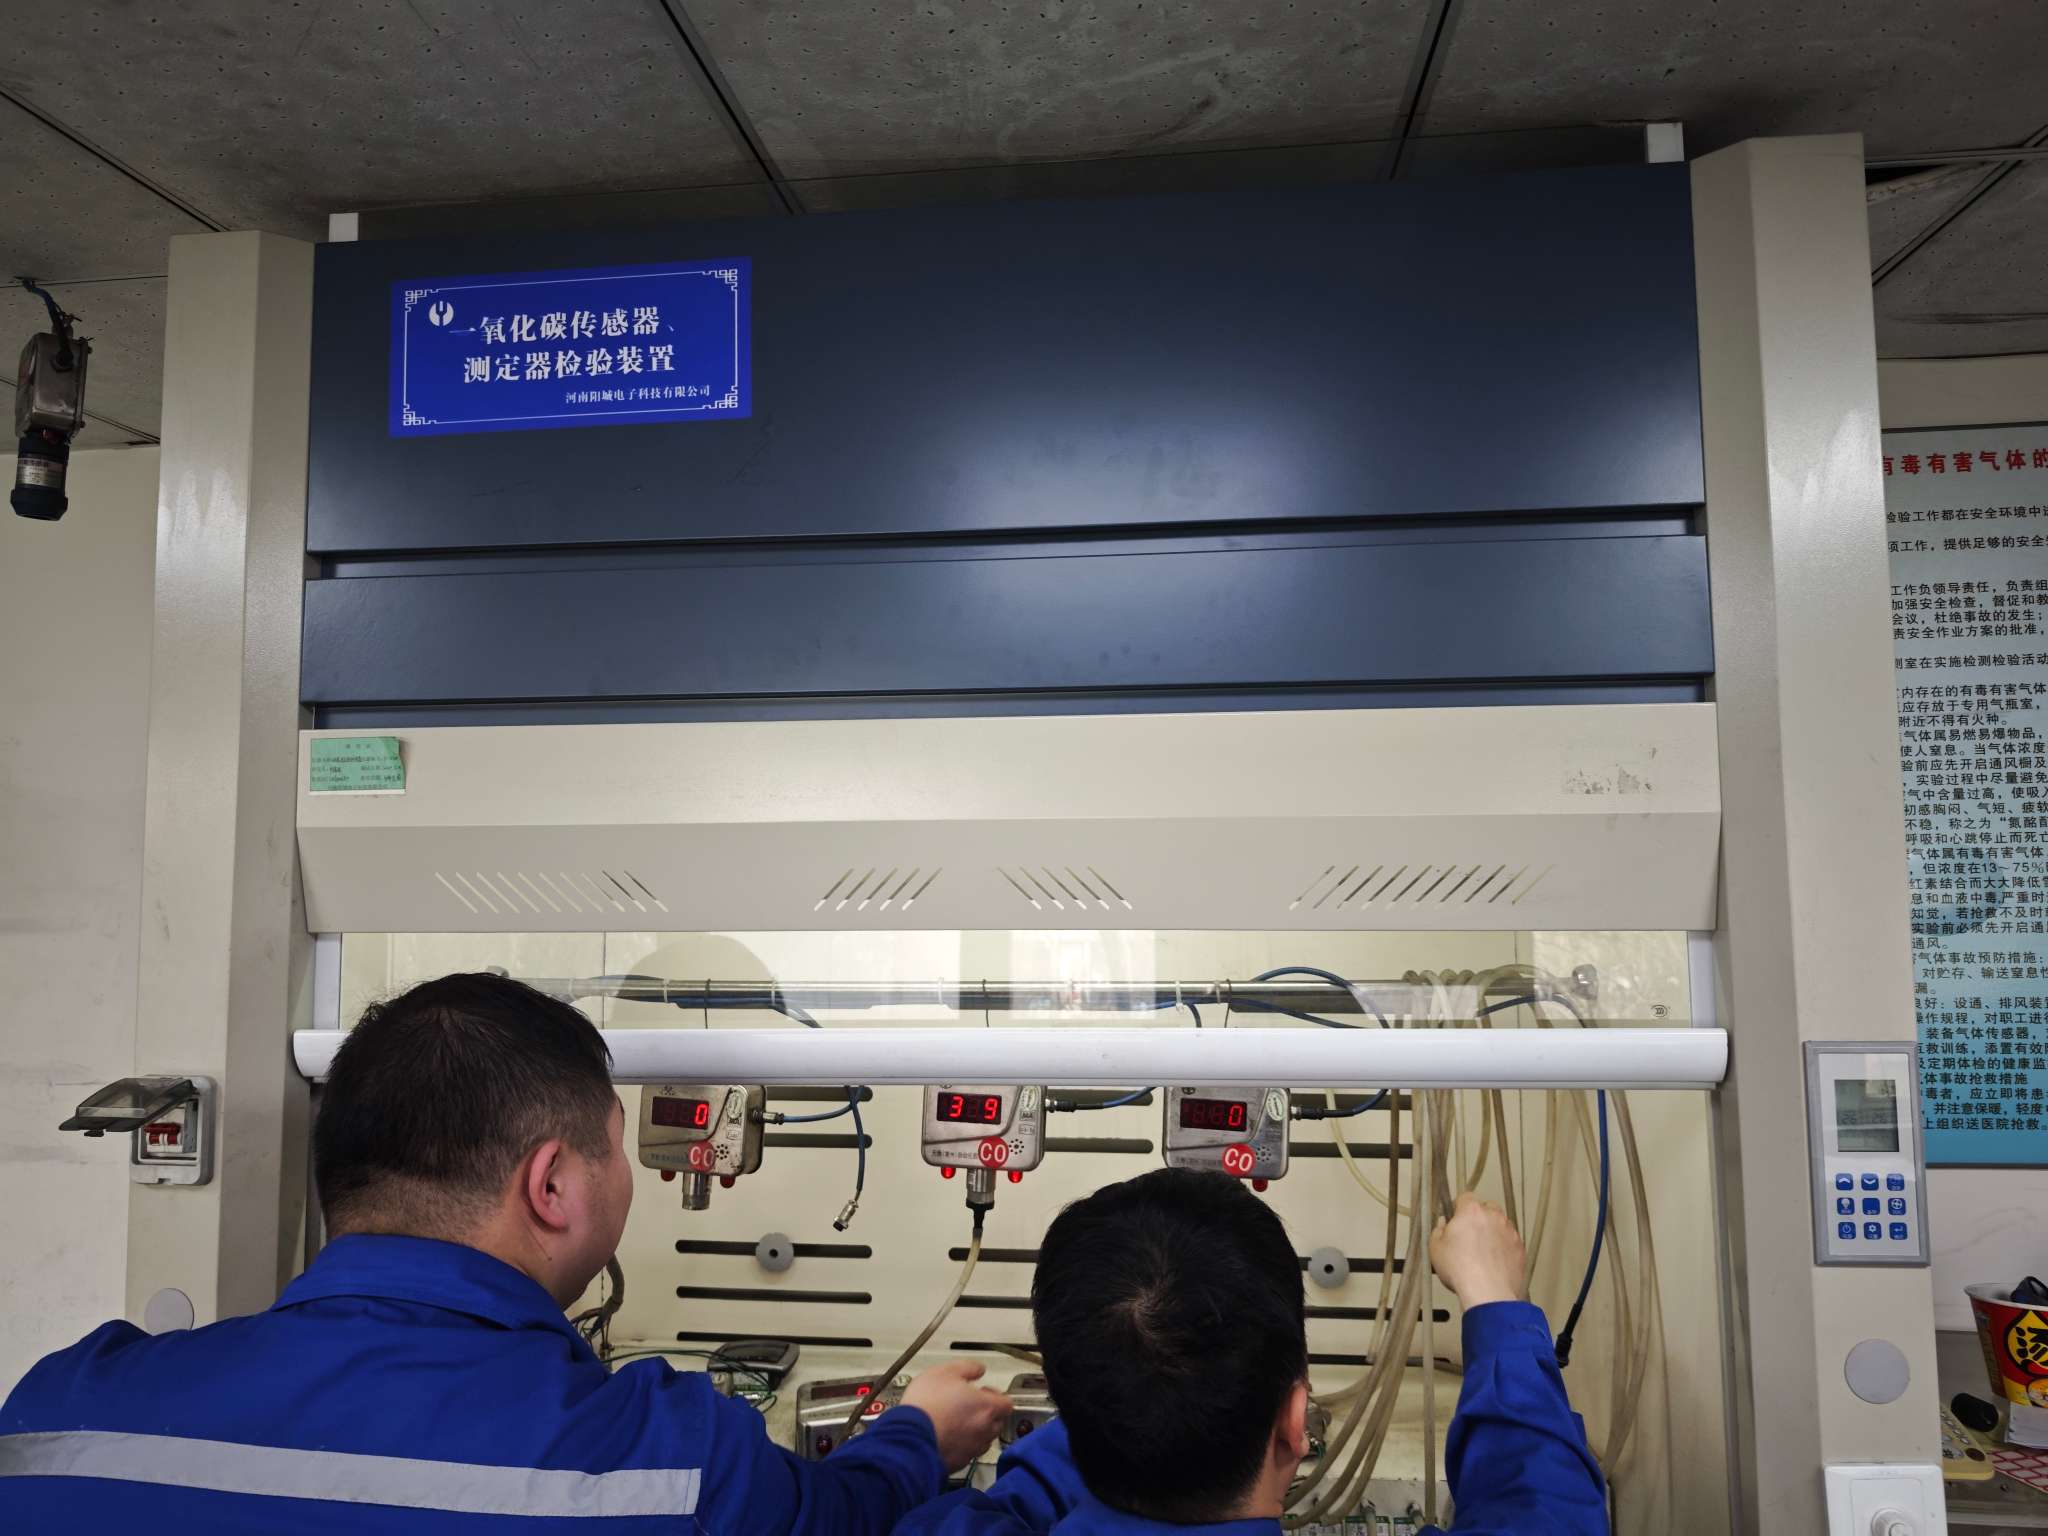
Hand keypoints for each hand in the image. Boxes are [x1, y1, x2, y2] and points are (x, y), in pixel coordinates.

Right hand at [899, 1360, 1012, 1471]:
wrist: (908, 1437)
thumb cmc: (927, 1403)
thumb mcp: (945, 1371)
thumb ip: (968, 1368)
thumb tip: (979, 1370)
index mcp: (986, 1407)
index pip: (1007, 1404)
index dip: (997, 1396)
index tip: (984, 1391)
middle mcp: (984, 1431)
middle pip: (997, 1423)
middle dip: (988, 1413)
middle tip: (970, 1405)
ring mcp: (972, 1450)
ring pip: (983, 1440)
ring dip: (976, 1430)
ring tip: (957, 1422)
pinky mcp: (958, 1464)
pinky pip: (966, 1453)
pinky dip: (961, 1445)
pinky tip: (946, 1437)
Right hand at [1429, 1192, 1525, 1307]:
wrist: (1488, 1292)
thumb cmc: (1460, 1269)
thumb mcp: (1435, 1248)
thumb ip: (1438, 1230)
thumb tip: (1444, 1224)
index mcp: (1472, 1211)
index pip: (1466, 1197)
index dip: (1459, 1208)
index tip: (1455, 1220)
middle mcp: (1494, 1216)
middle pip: (1487, 1208)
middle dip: (1479, 1218)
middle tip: (1469, 1237)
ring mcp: (1510, 1232)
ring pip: (1501, 1225)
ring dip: (1493, 1232)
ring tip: (1483, 1252)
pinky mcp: (1520, 1248)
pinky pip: (1511, 1242)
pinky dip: (1504, 1248)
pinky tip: (1495, 1263)